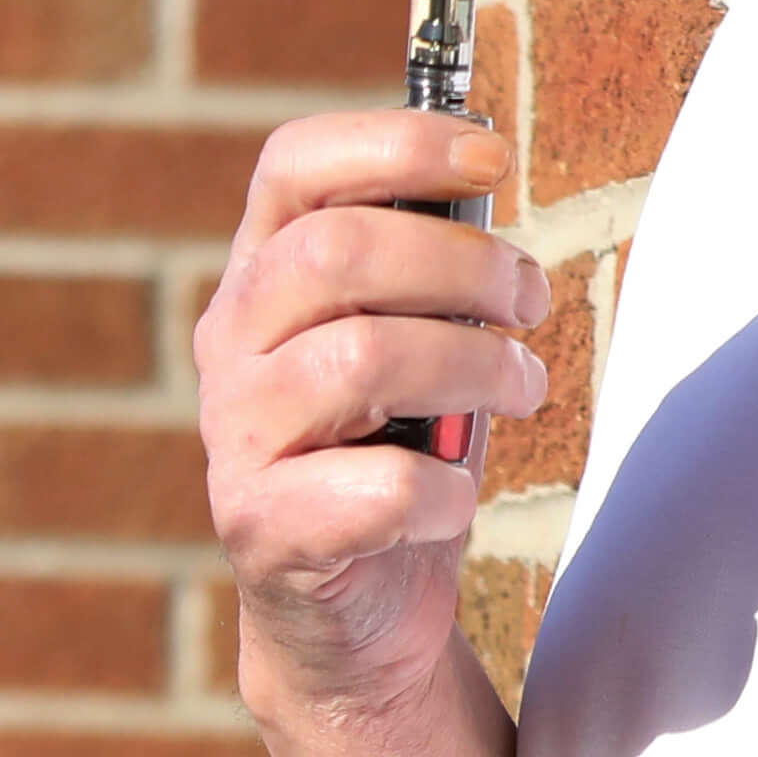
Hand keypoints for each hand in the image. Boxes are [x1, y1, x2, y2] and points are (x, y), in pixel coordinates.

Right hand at [198, 112, 541, 722]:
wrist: (352, 614)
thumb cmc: (397, 453)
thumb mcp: (415, 339)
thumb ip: (429, 268)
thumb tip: (480, 172)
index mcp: (262, 277)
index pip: (292, 167)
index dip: (394, 141)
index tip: (492, 156)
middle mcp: (230, 345)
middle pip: (334, 253)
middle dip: (461, 266)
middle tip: (527, 302)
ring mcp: (233, 436)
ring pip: (358, 358)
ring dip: (473, 370)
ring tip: (522, 390)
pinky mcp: (262, 528)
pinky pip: (375, 486)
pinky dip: (443, 490)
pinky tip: (455, 500)